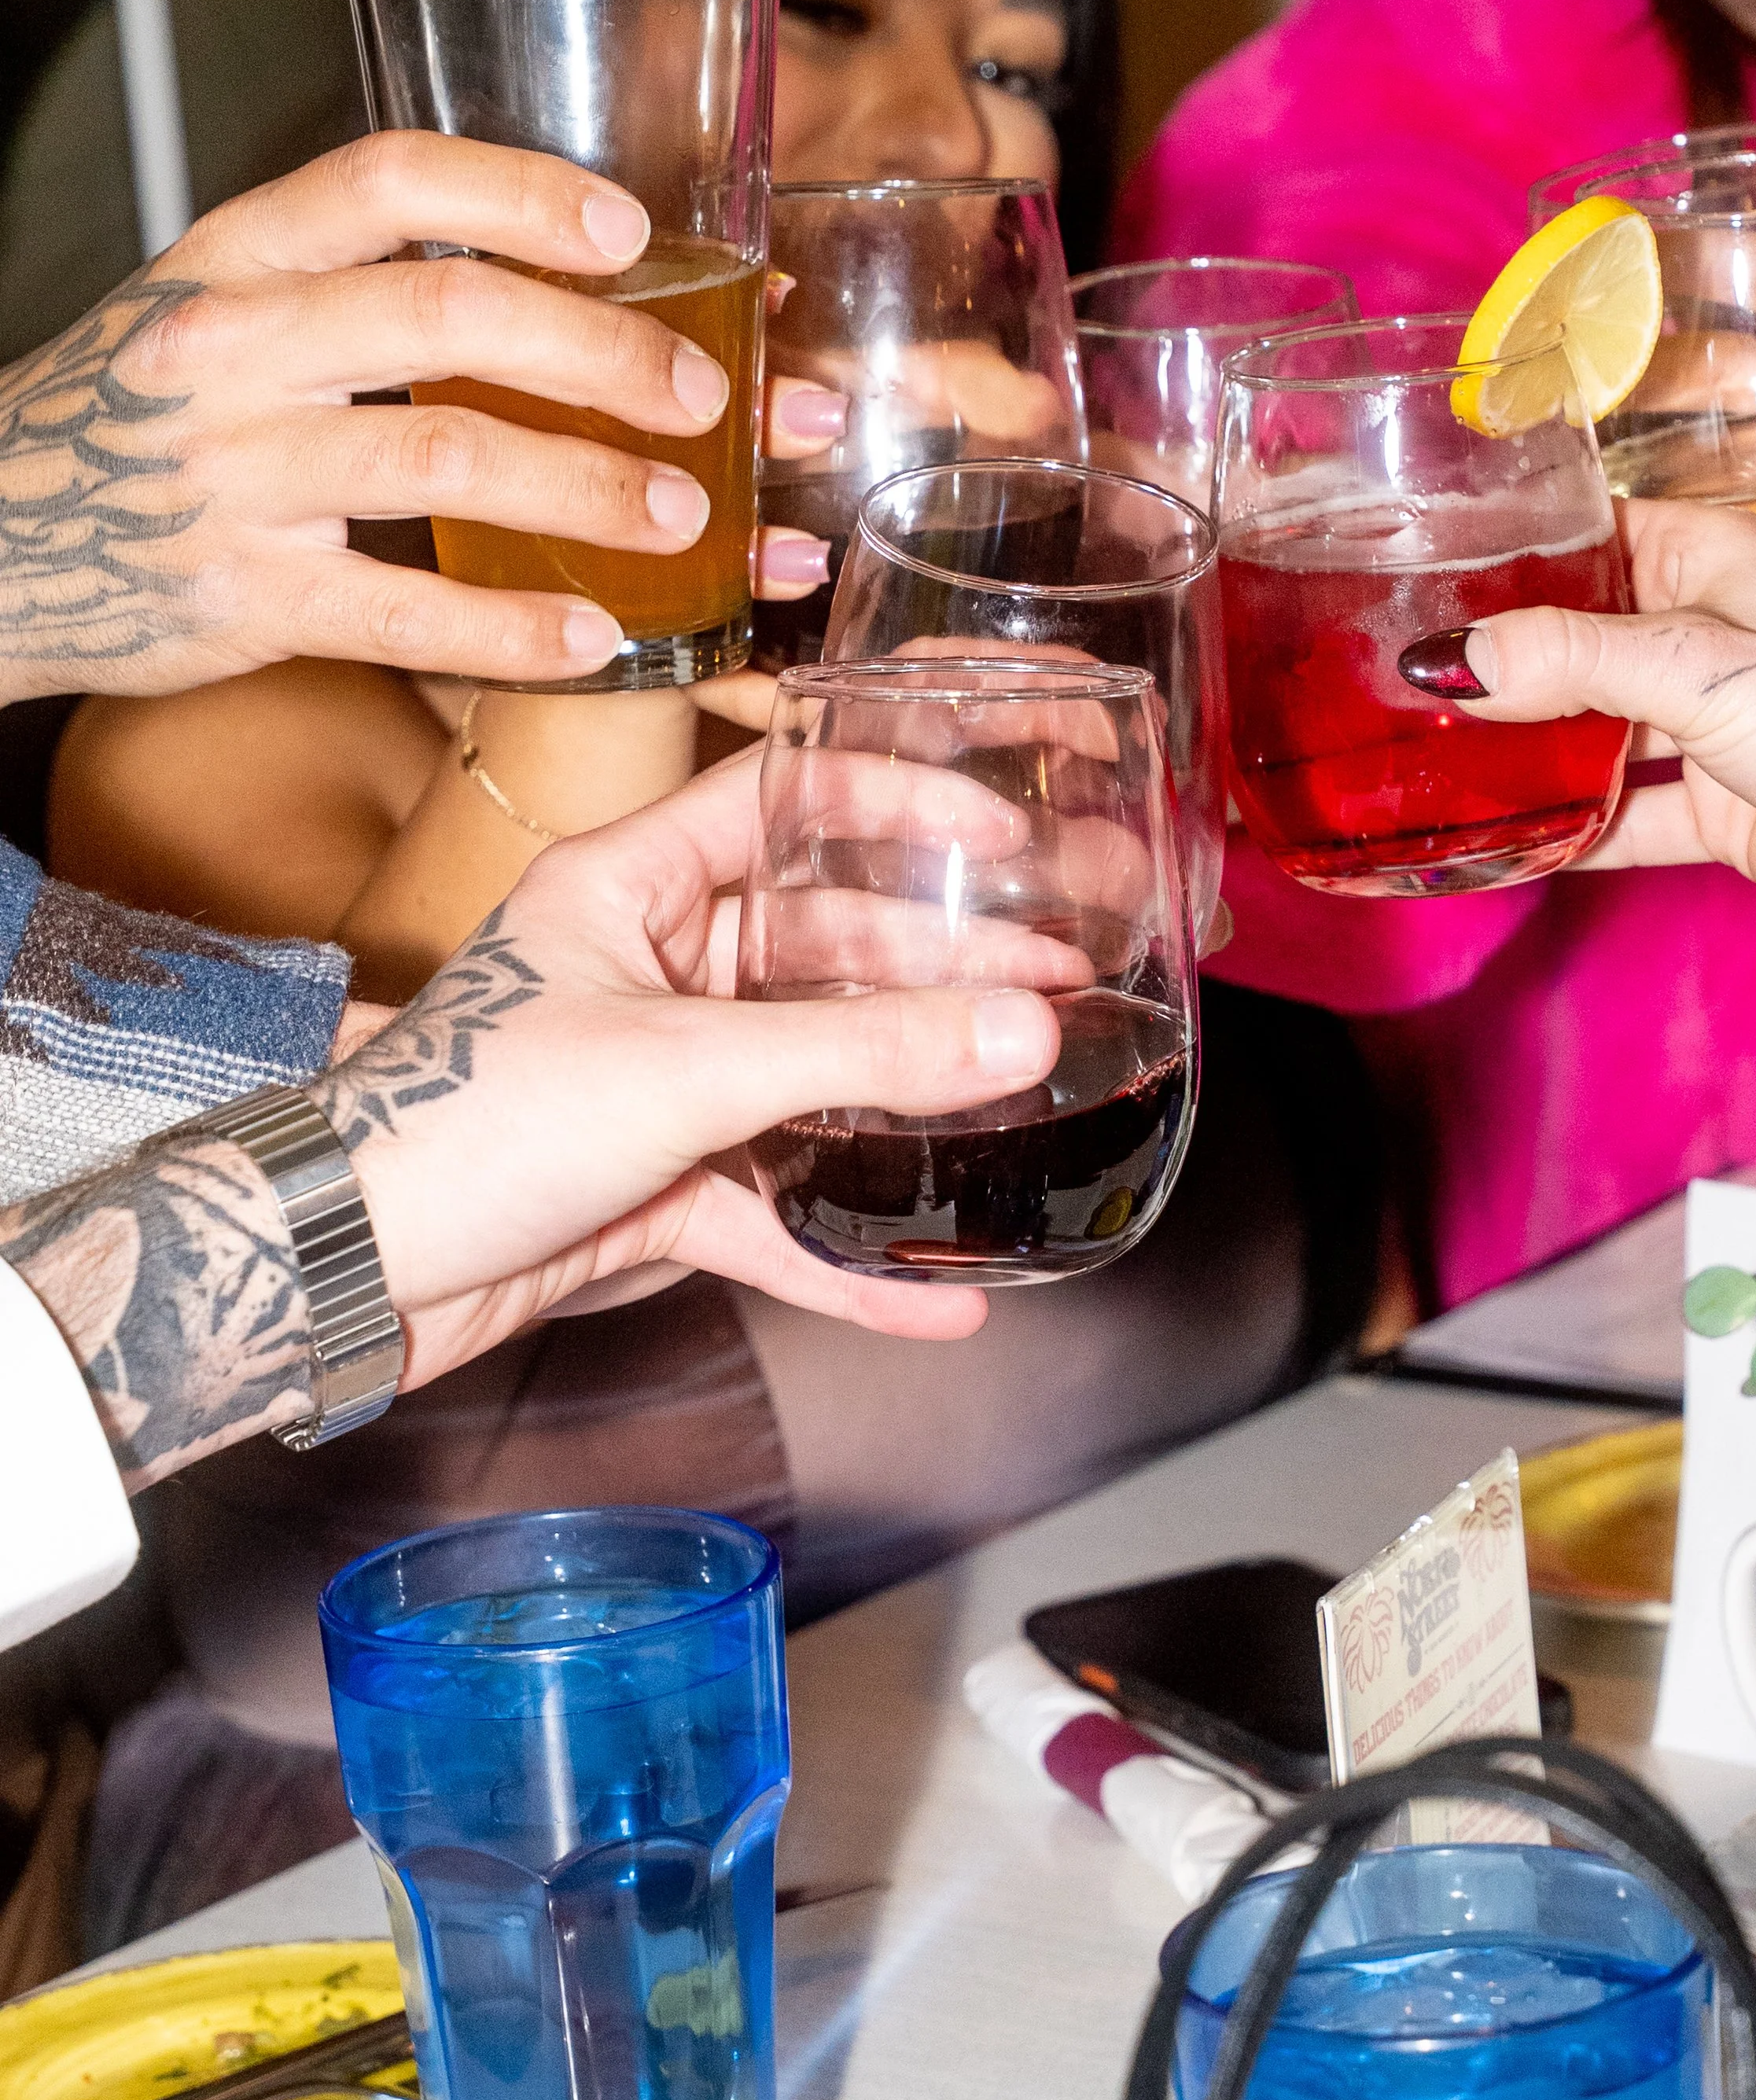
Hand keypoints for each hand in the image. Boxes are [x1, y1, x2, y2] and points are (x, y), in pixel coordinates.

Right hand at [0, 133, 769, 703]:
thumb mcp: (216, 310)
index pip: (389, 180)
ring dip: (590, 484)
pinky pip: (408, 615)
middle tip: (706, 396)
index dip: (521, 191)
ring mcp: (235, 475)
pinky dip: (517, 628)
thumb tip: (566, 278)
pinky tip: (600, 634)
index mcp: (234, 256)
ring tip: (686, 513)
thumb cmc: (141, 421)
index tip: (628, 227)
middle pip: (451, 315)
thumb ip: (353, 283)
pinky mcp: (245, 599)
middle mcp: (231, 348)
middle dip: (603, 350)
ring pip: (449, 457)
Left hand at [315, 748, 1065, 1365]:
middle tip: (1059, 981)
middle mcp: (649, 967)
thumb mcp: (686, 1070)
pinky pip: (776, 1207)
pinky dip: (847, 1253)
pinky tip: (938, 1298)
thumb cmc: (469, 1125)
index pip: (782, 801)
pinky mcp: (655, 1182)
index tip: (1003, 830)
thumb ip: (862, 1054)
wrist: (351, 1272)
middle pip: (825, 946)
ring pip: (815, 1074)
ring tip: (1034, 1098)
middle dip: (944, 969)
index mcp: (629, 885)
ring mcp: (658, 1078)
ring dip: (914, 1099)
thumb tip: (1022, 1028)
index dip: (896, 804)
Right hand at [1444, 498, 1755, 961]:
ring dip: (1524, 749)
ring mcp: (1711, 728)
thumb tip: (1445, 660)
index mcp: (1710, 564)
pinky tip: (1492, 841)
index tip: (1420, 567)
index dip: (1515, 548)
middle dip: (1501, 659)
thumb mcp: (1693, 667)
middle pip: (1579, 638)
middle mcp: (1705, 637)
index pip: (1593, 533)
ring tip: (1423, 755)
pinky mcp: (1716, 811)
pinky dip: (1563, 831)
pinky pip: (1619, 817)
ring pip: (1592, 731)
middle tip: (1397, 673)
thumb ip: (1567, 659)